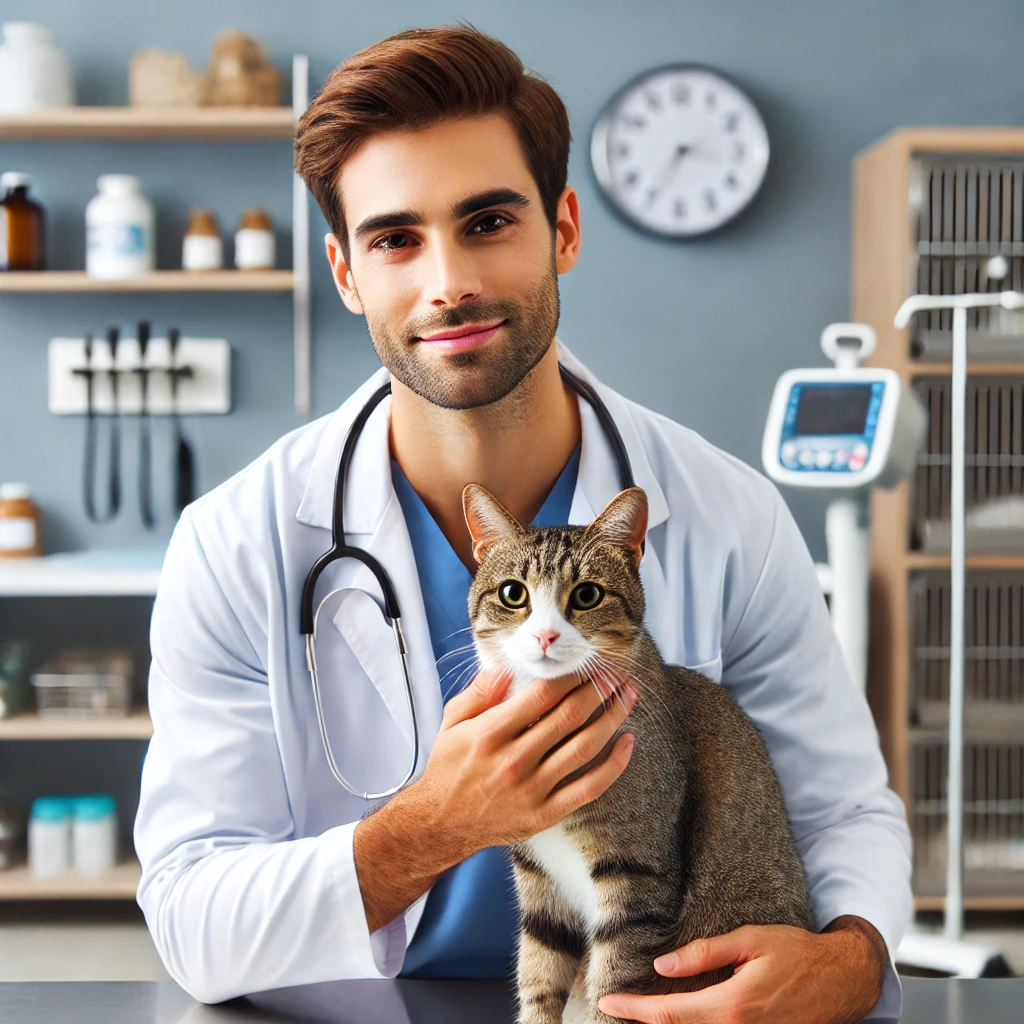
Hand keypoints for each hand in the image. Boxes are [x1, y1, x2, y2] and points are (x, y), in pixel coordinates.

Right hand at [412, 667, 637, 862]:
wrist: (439, 824)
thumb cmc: (448, 768)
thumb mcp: (452, 722)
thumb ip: (479, 692)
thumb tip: (507, 667)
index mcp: (491, 732)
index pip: (543, 694)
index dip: (571, 674)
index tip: (587, 662)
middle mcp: (514, 759)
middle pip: (570, 716)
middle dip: (599, 689)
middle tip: (616, 672)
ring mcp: (532, 789)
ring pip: (584, 747)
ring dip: (612, 718)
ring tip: (629, 697)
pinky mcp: (545, 814)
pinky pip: (589, 788)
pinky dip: (614, 765)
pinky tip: (627, 742)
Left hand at [598, 918, 887, 1023]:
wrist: (842, 980)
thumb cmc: (796, 953)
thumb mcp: (750, 940)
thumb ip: (704, 954)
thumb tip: (662, 966)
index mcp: (732, 1006)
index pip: (670, 1014)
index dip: (635, 1010)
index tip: (608, 1002)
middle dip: (644, 1022)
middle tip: (616, 1008)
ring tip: (642, 1011)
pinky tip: (679, 1015)